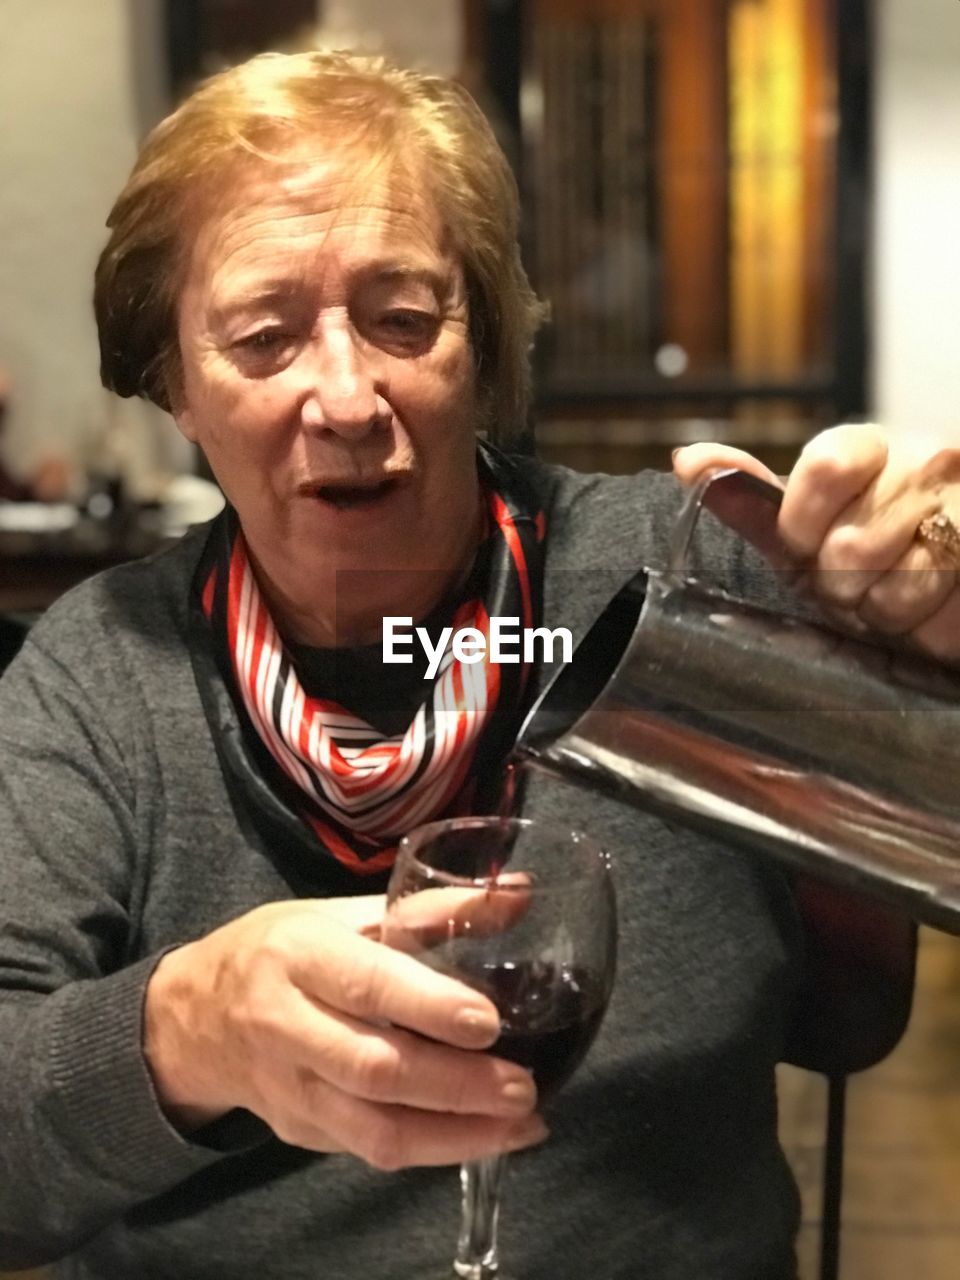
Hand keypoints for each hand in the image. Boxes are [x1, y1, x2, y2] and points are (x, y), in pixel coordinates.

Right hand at [144, 897, 545, 1169]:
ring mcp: (290, 1089)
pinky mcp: (299, 1131)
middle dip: (455, 1085)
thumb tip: (519, 894)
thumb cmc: (280, 949)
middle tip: (523, 1085)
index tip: (489, 1022)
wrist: (191, 1017)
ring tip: (522, 1123)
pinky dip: (434, 1149)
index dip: (428, 1007)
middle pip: (373, 1069)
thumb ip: (428, 909)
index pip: (365, 985)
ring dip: (455, 1135)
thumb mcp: (341, 913)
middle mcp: (287, 1025)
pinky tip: (488, 1136)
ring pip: (373, 1130)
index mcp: (298, 954)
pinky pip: (369, 1150)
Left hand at [673, 424, 959, 662]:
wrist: (952, 569)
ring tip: (892, 594)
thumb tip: (687, 462)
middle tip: (853, 580)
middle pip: (851, 546)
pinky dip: (922, 631)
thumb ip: (750, 496)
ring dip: (882, 612)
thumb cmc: (869, 545)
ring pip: (892, 592)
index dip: (803, 523)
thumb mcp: (803, 522)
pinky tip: (927, 609)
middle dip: (840, 584)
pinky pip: (933, 621)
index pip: (827, 468)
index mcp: (871, 445)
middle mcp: (928, 461)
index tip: (803, 543)